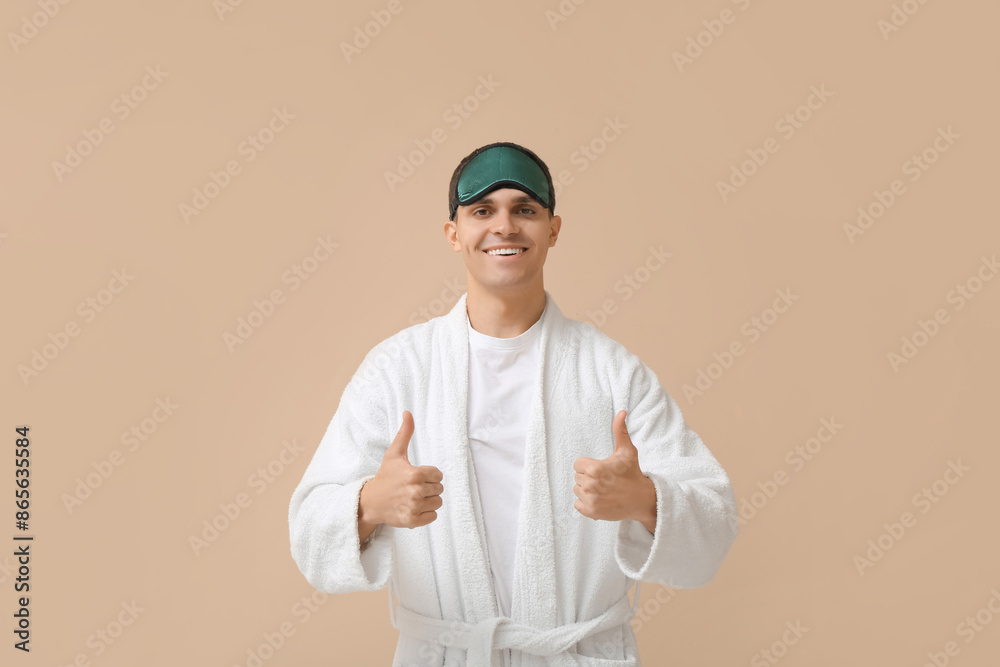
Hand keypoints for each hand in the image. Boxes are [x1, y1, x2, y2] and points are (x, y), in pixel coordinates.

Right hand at [362, 410, 443, 529]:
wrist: (371, 502)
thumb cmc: (385, 476)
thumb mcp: (394, 454)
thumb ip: (404, 433)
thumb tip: (408, 413)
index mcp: (415, 474)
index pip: (438, 475)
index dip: (429, 475)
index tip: (416, 476)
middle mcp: (415, 491)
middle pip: (439, 489)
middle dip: (428, 487)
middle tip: (413, 487)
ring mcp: (414, 507)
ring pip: (438, 503)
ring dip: (428, 501)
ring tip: (413, 497)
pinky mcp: (413, 521)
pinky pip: (433, 516)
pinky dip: (426, 514)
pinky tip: (413, 508)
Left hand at [572, 410, 656, 531]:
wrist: (641, 499)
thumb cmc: (632, 474)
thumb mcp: (627, 451)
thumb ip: (620, 431)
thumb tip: (621, 412)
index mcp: (595, 468)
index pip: (578, 464)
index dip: (588, 465)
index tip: (601, 469)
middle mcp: (591, 485)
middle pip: (577, 477)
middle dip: (588, 477)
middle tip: (605, 480)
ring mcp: (590, 500)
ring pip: (577, 490)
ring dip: (587, 490)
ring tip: (603, 489)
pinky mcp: (591, 512)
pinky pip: (577, 504)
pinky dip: (586, 503)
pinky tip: (599, 499)